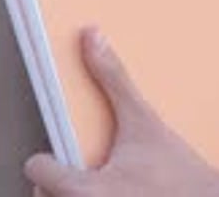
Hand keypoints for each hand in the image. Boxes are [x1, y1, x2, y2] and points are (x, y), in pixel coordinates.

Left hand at [25, 27, 218, 196]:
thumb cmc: (181, 175)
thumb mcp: (143, 121)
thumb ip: (112, 78)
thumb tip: (92, 38)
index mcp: (85, 191)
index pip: (37, 172)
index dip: (45, 158)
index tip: (52, 155)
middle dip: (55, 185)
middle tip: (74, 172)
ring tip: (94, 188)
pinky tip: (113, 195)